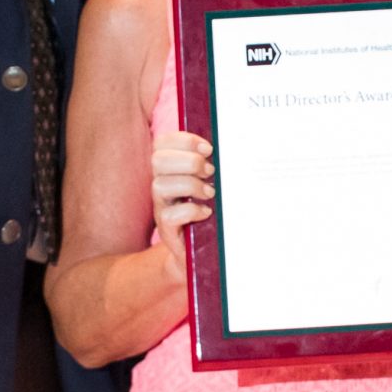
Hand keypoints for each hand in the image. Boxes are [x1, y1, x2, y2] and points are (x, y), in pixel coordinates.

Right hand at [150, 132, 214, 271]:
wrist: (201, 251)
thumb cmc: (210, 211)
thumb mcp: (211, 184)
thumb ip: (213, 166)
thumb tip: (233, 148)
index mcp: (170, 169)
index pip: (162, 143)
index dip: (184, 140)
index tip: (209, 149)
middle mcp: (162, 185)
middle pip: (158, 160)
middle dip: (189, 161)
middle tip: (210, 172)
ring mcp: (161, 207)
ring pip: (160, 185)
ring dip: (190, 185)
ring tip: (210, 193)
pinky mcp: (167, 229)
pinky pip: (170, 215)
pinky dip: (191, 211)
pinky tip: (206, 213)